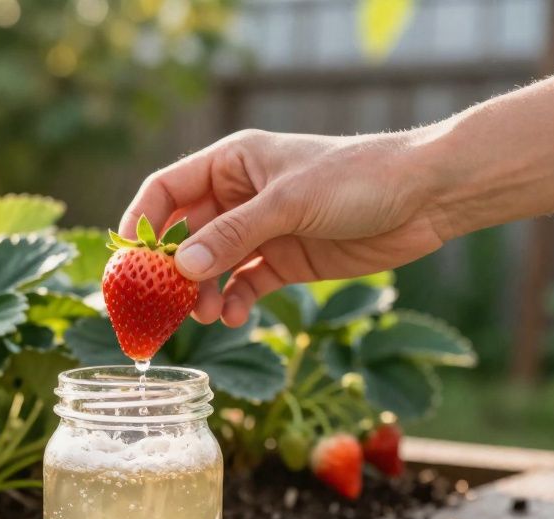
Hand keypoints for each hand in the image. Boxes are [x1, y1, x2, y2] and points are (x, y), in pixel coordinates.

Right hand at [120, 129, 452, 326]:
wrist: (426, 197)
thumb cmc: (358, 178)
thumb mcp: (289, 203)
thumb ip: (232, 235)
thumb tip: (179, 266)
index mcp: (232, 163)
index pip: (166, 190)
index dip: (141, 222)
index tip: (128, 261)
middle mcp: (239, 196)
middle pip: (185, 235)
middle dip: (171, 270)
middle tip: (160, 304)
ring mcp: (262, 231)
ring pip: (212, 266)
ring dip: (202, 292)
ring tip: (205, 315)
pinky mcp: (285, 261)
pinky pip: (244, 285)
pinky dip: (233, 303)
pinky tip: (234, 318)